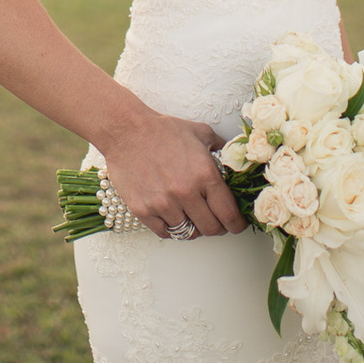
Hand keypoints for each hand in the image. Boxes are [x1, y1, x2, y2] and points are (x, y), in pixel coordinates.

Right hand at [100, 113, 248, 239]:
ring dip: (192, 227)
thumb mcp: (200, 132)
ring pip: (188, 232)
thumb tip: (234, 158)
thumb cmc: (162, 130)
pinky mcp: (144, 210)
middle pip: (211, 229)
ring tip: (191, 216)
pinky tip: (172, 217)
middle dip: (217, 227)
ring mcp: (164, 203)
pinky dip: (171, 228)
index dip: (236, 224)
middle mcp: (186, 192)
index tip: (236, 224)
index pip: (229, 214)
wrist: (127, 130)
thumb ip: (220, 147)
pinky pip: (164, 233)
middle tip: (214, 222)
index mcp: (205, 175)